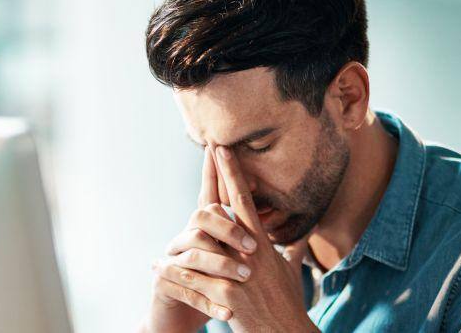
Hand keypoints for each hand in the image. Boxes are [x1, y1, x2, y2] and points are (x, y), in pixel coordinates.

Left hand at [153, 146, 318, 331]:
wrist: (285, 332)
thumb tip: (304, 237)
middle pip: (227, 208)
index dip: (234, 174)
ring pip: (203, 241)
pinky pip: (194, 281)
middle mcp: (250, 251)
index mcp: (262, 244)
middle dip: (218, 177)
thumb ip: (294, 251)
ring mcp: (239, 272)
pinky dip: (174, 274)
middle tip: (210, 147)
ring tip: (172, 189)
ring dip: (183, 222)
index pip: (246, 201)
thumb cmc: (287, 302)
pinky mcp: (228, 296)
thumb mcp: (292, 272)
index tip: (224, 150)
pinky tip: (157, 268)